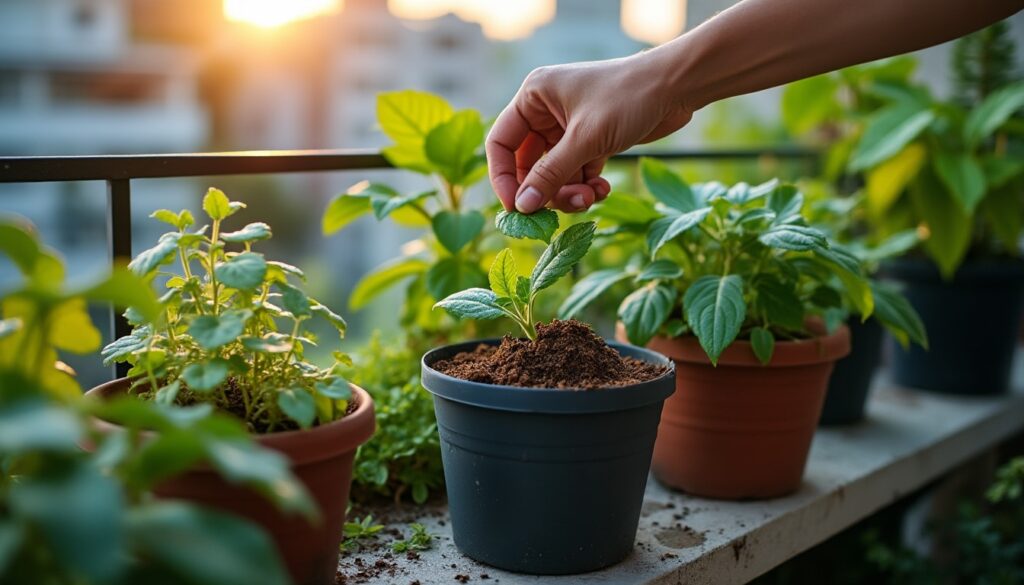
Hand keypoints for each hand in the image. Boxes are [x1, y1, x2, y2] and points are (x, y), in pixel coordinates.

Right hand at [486, 51, 693, 213]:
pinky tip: (603, 189)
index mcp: (534, 97)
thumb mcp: (585, 140)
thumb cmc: (628, 98)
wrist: (677, 86)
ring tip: (591, 196)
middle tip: (567, 206)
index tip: (516, 208)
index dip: (504, 179)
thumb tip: (522, 207)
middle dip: (547, 189)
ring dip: (570, 191)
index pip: (500, 144)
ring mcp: (568, 127)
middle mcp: (546, 111)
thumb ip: (551, 175)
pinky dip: (586, 186)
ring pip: (554, 173)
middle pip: (527, 165)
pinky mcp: (591, 140)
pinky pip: (576, 172)